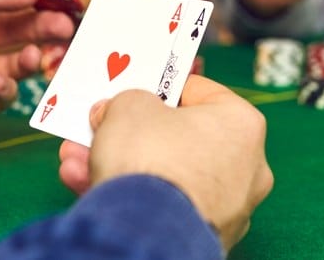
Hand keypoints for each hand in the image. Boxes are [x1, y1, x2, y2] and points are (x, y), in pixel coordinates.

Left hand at [0, 0, 75, 113]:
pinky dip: (7, 87)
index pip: (15, 0)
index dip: (41, 0)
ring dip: (36, 57)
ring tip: (38, 56)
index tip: (65, 1)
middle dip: (48, 28)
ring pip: (20, 63)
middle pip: (25, 31)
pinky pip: (2, 95)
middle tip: (66, 29)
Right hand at [57, 76, 272, 250]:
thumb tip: (116, 112)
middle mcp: (246, 166)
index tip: (133, 90)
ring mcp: (229, 206)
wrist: (148, 232)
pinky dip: (130, 196)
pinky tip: (87, 185)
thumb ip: (127, 100)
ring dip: (120, 163)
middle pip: (177, 138)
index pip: (198, 92)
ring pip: (166, 174)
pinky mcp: (205, 236)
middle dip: (131, 132)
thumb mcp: (129, 106)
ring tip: (77, 160)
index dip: (160, 88)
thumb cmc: (151, 158)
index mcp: (242, 123)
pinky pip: (163, 207)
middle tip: (99, 126)